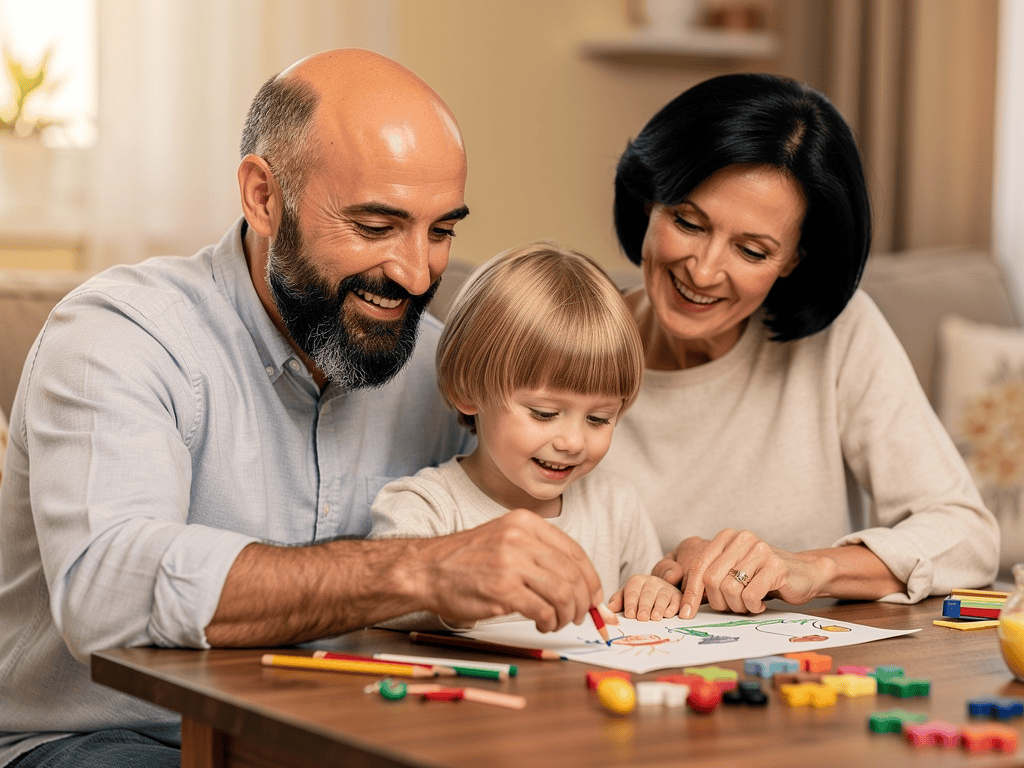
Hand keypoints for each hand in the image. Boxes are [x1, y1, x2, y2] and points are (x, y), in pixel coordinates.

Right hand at [415, 508, 603, 631]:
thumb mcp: (505, 539)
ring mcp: (512, 562)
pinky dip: (549, 622)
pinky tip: (542, 624)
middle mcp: (521, 538)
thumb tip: (578, 582)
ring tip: (557, 622)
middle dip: (583, 602)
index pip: (575, 552)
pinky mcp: (503, 589)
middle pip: (573, 575)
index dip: (592, 579)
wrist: (426, 569)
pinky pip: (543, 610)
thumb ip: (538, 553)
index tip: (596, 597)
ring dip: (567, 615)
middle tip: (580, 616)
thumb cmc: (466, 560)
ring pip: (563, 594)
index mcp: (525, 523)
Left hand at [607, 574, 680, 620]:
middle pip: (647, 594)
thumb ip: (618, 601)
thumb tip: (610, 608)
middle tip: (642, 618)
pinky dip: (673, 608)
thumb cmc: (638, 597)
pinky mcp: (677, 595)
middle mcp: (652, 581)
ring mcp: (665, 587)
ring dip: (659, 608)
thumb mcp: (626, 596)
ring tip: (655, 618)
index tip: (630, 614)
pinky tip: (668, 615)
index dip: (630, 603)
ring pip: (662, 597)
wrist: (658, 591)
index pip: (632, 591)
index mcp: (636, 580)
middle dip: (644, 607)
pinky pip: (676, 601)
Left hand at [656, 530, 825, 618]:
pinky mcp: (776, 566)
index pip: (698, 566)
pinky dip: (752, 607)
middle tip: (732, 608)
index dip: (690, 592)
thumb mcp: (734, 572)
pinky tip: (760, 604)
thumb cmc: (762, 577)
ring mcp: (760, 550)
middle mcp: (741, 538)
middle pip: (711, 580)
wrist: (804, 574)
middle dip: (718, 602)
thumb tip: (684, 604)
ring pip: (730, 590)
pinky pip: (750, 596)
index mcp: (726, 537)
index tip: (685, 613)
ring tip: (748, 604)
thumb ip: (712, 578)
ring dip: (737, 606)